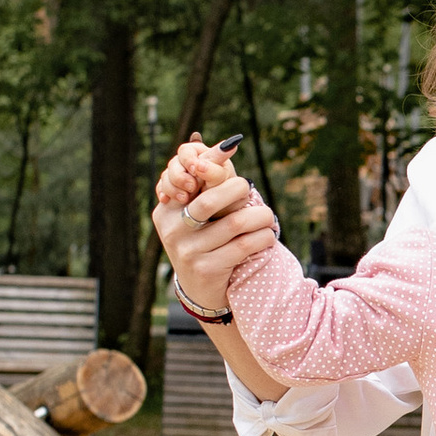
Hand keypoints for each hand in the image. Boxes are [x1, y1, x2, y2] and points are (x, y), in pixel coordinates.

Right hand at [154, 143, 279, 307]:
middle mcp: (173, 230)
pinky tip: (267, 236)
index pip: (189, 179)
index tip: (231, 147)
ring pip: (235, 223)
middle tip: (250, 190)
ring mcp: (188, 251)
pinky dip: (262, 237)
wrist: (201, 291)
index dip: (210, 162)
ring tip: (268, 217)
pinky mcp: (206, 269)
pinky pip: (244, 246)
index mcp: (167, 211)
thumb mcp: (199, 216)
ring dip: (260, 217)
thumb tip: (228, 144)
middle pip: (211, 200)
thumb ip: (208, 184)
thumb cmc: (205, 242)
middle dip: (238, 190)